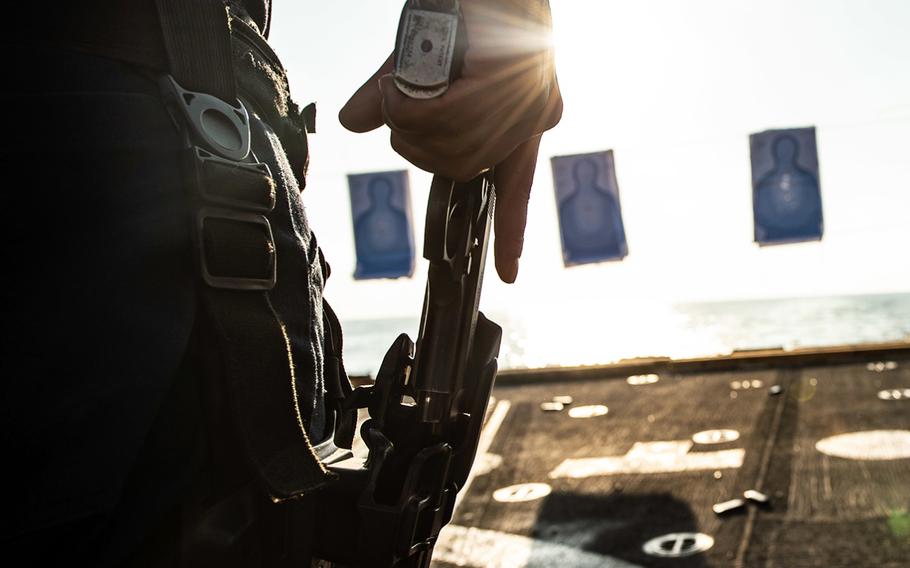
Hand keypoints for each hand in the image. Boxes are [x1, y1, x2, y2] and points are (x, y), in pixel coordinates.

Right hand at [339, 0, 562, 282]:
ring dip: (409, 122)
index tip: (505, 274)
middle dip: (415, 145)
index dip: (508, 233)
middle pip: (463, 169)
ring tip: (397, 87)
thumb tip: (353, 122)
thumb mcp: (421, 62)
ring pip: (456, 147)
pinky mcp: (516, 80)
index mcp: (515, 121)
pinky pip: (452, 119)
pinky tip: (399, 83)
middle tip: (396, 107)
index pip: (514, 189)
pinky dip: (412, 105)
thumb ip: (396, 100)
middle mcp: (529, 118)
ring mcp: (527, 102)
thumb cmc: (457, 9)